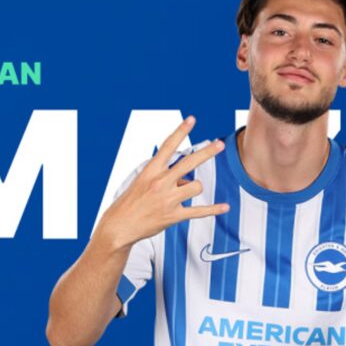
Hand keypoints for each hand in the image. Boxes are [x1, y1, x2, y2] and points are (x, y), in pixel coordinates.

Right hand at [97, 116, 228, 251]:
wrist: (119, 225)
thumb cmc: (131, 201)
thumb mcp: (143, 181)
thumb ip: (166, 177)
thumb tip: (188, 181)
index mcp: (151, 170)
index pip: (168, 146)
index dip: (181, 131)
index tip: (192, 120)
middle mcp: (160, 182)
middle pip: (189, 163)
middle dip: (207, 152)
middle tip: (220, 144)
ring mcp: (168, 199)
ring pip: (196, 186)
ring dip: (193, 188)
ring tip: (181, 195)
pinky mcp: (173, 215)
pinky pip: (199, 211)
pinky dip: (213, 209)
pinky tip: (225, 207)